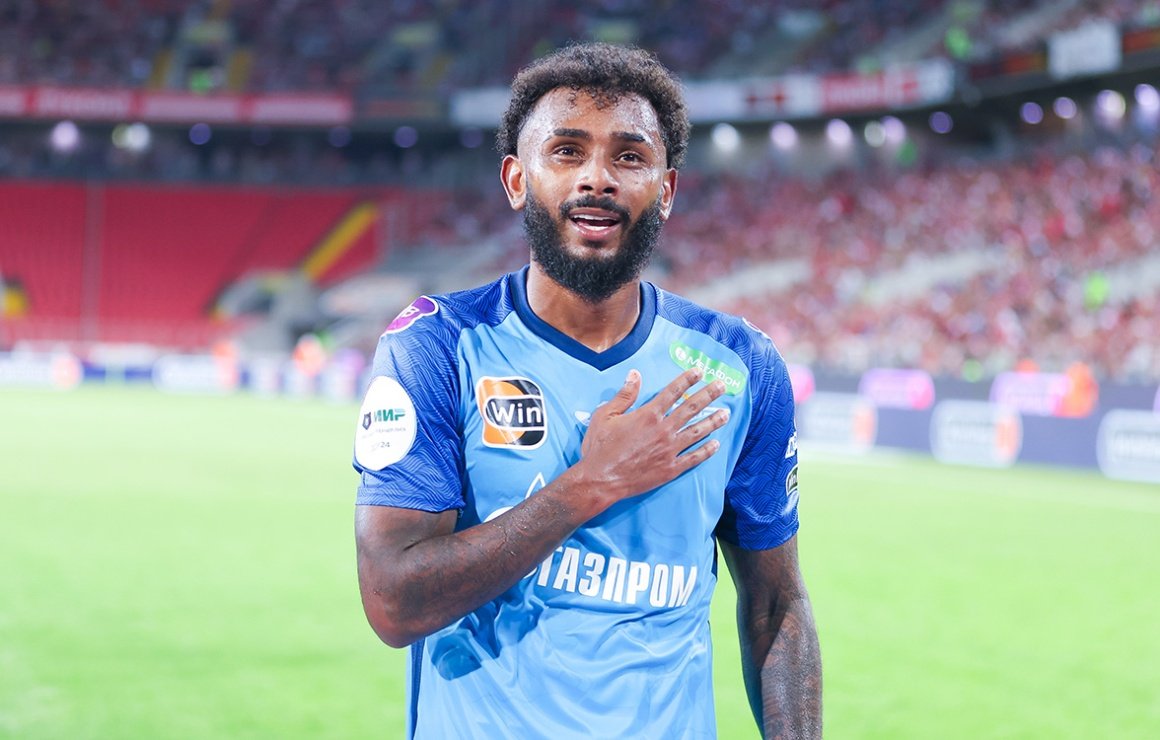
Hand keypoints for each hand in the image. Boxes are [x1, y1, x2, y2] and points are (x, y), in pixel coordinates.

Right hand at [577, 367, 728, 507]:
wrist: (600, 480)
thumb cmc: (599, 447)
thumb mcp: (604, 415)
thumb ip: (624, 395)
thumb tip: (635, 374)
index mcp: (648, 414)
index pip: (672, 392)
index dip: (687, 379)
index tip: (699, 372)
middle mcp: (663, 430)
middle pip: (691, 408)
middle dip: (708, 395)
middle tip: (721, 386)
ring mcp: (669, 450)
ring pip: (697, 432)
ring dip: (713, 421)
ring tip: (726, 413)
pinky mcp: (670, 468)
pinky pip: (693, 458)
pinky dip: (706, 451)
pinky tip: (716, 444)